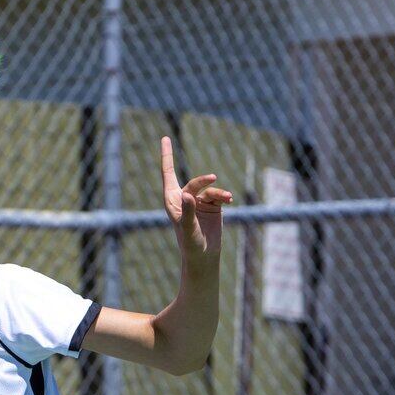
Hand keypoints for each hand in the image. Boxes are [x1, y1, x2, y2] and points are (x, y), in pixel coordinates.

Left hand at [159, 135, 231, 261]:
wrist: (203, 256)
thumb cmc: (190, 245)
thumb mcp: (188, 228)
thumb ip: (188, 211)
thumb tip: (188, 195)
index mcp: (172, 201)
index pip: (168, 174)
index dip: (167, 156)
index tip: (165, 138)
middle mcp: (184, 198)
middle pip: (194, 183)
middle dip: (204, 181)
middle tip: (213, 178)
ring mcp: (198, 202)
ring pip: (209, 190)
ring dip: (218, 193)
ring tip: (227, 198)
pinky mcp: (211, 206)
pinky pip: (218, 196)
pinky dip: (224, 197)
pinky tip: (229, 200)